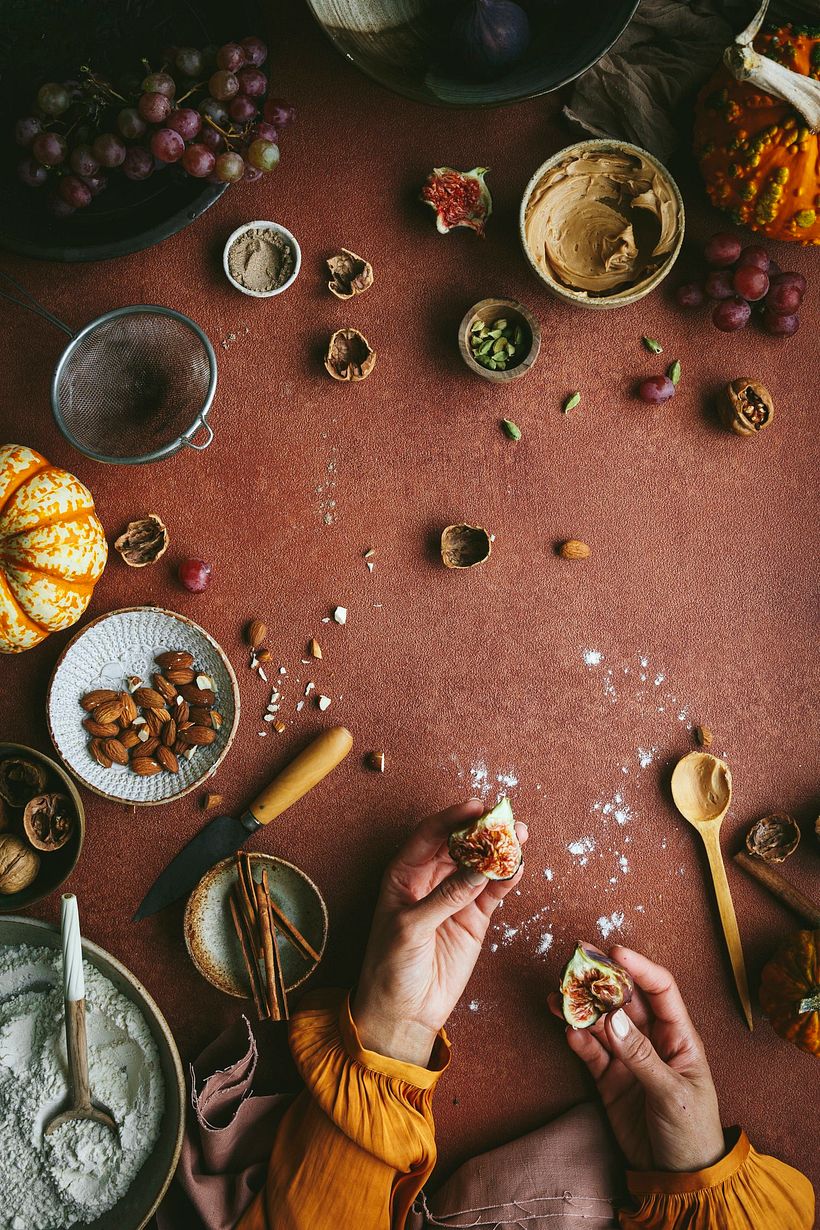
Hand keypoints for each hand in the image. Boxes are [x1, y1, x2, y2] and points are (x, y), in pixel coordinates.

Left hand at [352, 799, 526, 1067]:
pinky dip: (506, 879)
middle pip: (459, 845)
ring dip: (499, 850)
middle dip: (481, 830)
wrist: (403, 1011)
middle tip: (504, 818)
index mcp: (403, 874)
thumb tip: (477, 870)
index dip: (452, 818)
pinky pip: (492, 892)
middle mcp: (430, 880)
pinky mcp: (474, 919)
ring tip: (520, 835)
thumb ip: (444, 898)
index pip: (429, 836)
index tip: (475, 807)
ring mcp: (454, 898)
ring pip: (479, 865)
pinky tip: (518, 866)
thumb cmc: (390, 966)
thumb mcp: (411, 928)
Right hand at [548, 947, 724, 1172]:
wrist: (681, 1180)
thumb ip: (641, 1057)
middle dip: (600, 980)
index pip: (660, 990)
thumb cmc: (693, 1133)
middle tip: (573, 963)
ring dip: (581, 1009)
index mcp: (679, 1037)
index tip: (614, 951)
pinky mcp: (610, 1082)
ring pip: (602, 1024)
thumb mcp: (673, 1094)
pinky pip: (591, 1053)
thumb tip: (611, 1018)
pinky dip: (578, 1040)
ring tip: (558, 996)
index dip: (639, 967)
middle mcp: (652, 1042)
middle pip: (624, 1000)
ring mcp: (629, 1060)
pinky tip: (567, 1030)